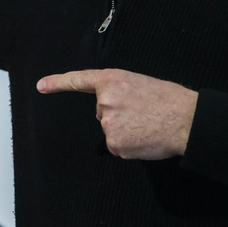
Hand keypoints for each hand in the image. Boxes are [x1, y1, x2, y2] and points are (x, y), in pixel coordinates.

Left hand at [36, 69, 197, 159]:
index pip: (79, 80)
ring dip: (126, 130)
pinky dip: (130, 145)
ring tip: (147, 124)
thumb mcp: (139, 84)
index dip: (58, 83)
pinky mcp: (114, 143)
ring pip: (111, 130)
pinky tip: (145, 137)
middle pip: (102, 112)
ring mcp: (108, 123)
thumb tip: (112, 110)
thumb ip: (119, 92)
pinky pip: (117, 146)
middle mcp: (105, 100)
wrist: (186, 120)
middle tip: (143, 112)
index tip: (40, 86)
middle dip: (119, 114)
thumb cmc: (169, 100)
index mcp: (112, 80)